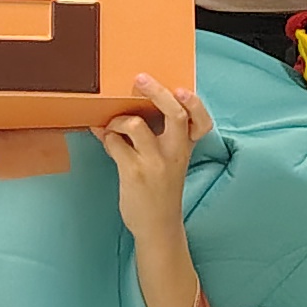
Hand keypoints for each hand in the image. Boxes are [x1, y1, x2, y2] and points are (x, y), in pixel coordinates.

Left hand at [95, 70, 209, 241]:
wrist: (158, 226)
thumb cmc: (162, 191)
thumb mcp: (170, 163)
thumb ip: (158, 138)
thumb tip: (131, 110)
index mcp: (185, 148)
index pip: (201, 121)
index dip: (195, 103)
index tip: (182, 90)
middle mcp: (173, 153)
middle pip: (175, 113)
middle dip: (157, 91)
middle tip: (140, 79)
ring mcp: (154, 162)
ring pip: (136, 124)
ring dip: (118, 120)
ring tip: (112, 127)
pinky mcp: (133, 172)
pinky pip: (115, 143)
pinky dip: (106, 137)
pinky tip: (104, 139)